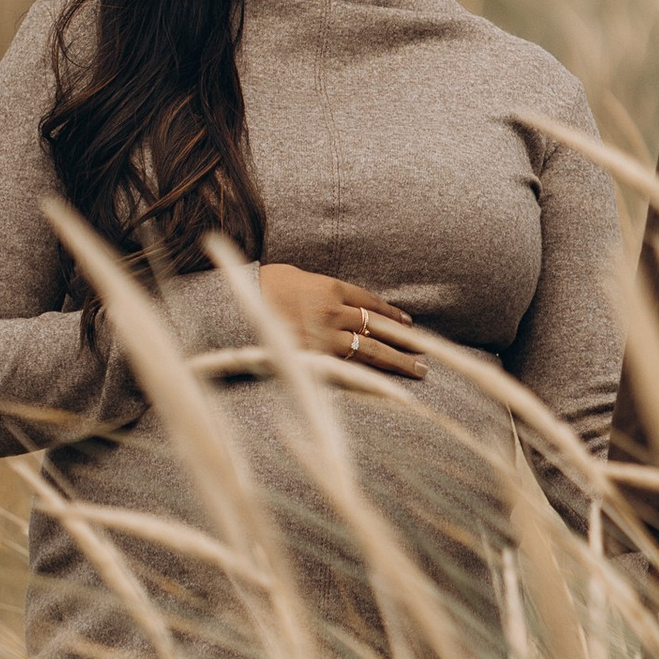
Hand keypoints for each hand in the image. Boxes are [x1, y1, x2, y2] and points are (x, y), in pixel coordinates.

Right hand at [253, 266, 426, 380]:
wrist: (233, 305)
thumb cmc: (263, 288)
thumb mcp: (298, 279)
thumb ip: (323, 293)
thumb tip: (343, 308)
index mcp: (329, 288)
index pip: (370, 303)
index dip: (391, 315)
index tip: (409, 325)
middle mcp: (331, 311)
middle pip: (377, 328)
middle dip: (403, 343)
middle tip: (425, 355)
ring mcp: (321, 336)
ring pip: (368, 349)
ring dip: (395, 361)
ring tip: (416, 369)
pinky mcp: (310, 357)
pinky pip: (345, 366)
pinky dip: (367, 374)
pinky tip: (382, 379)